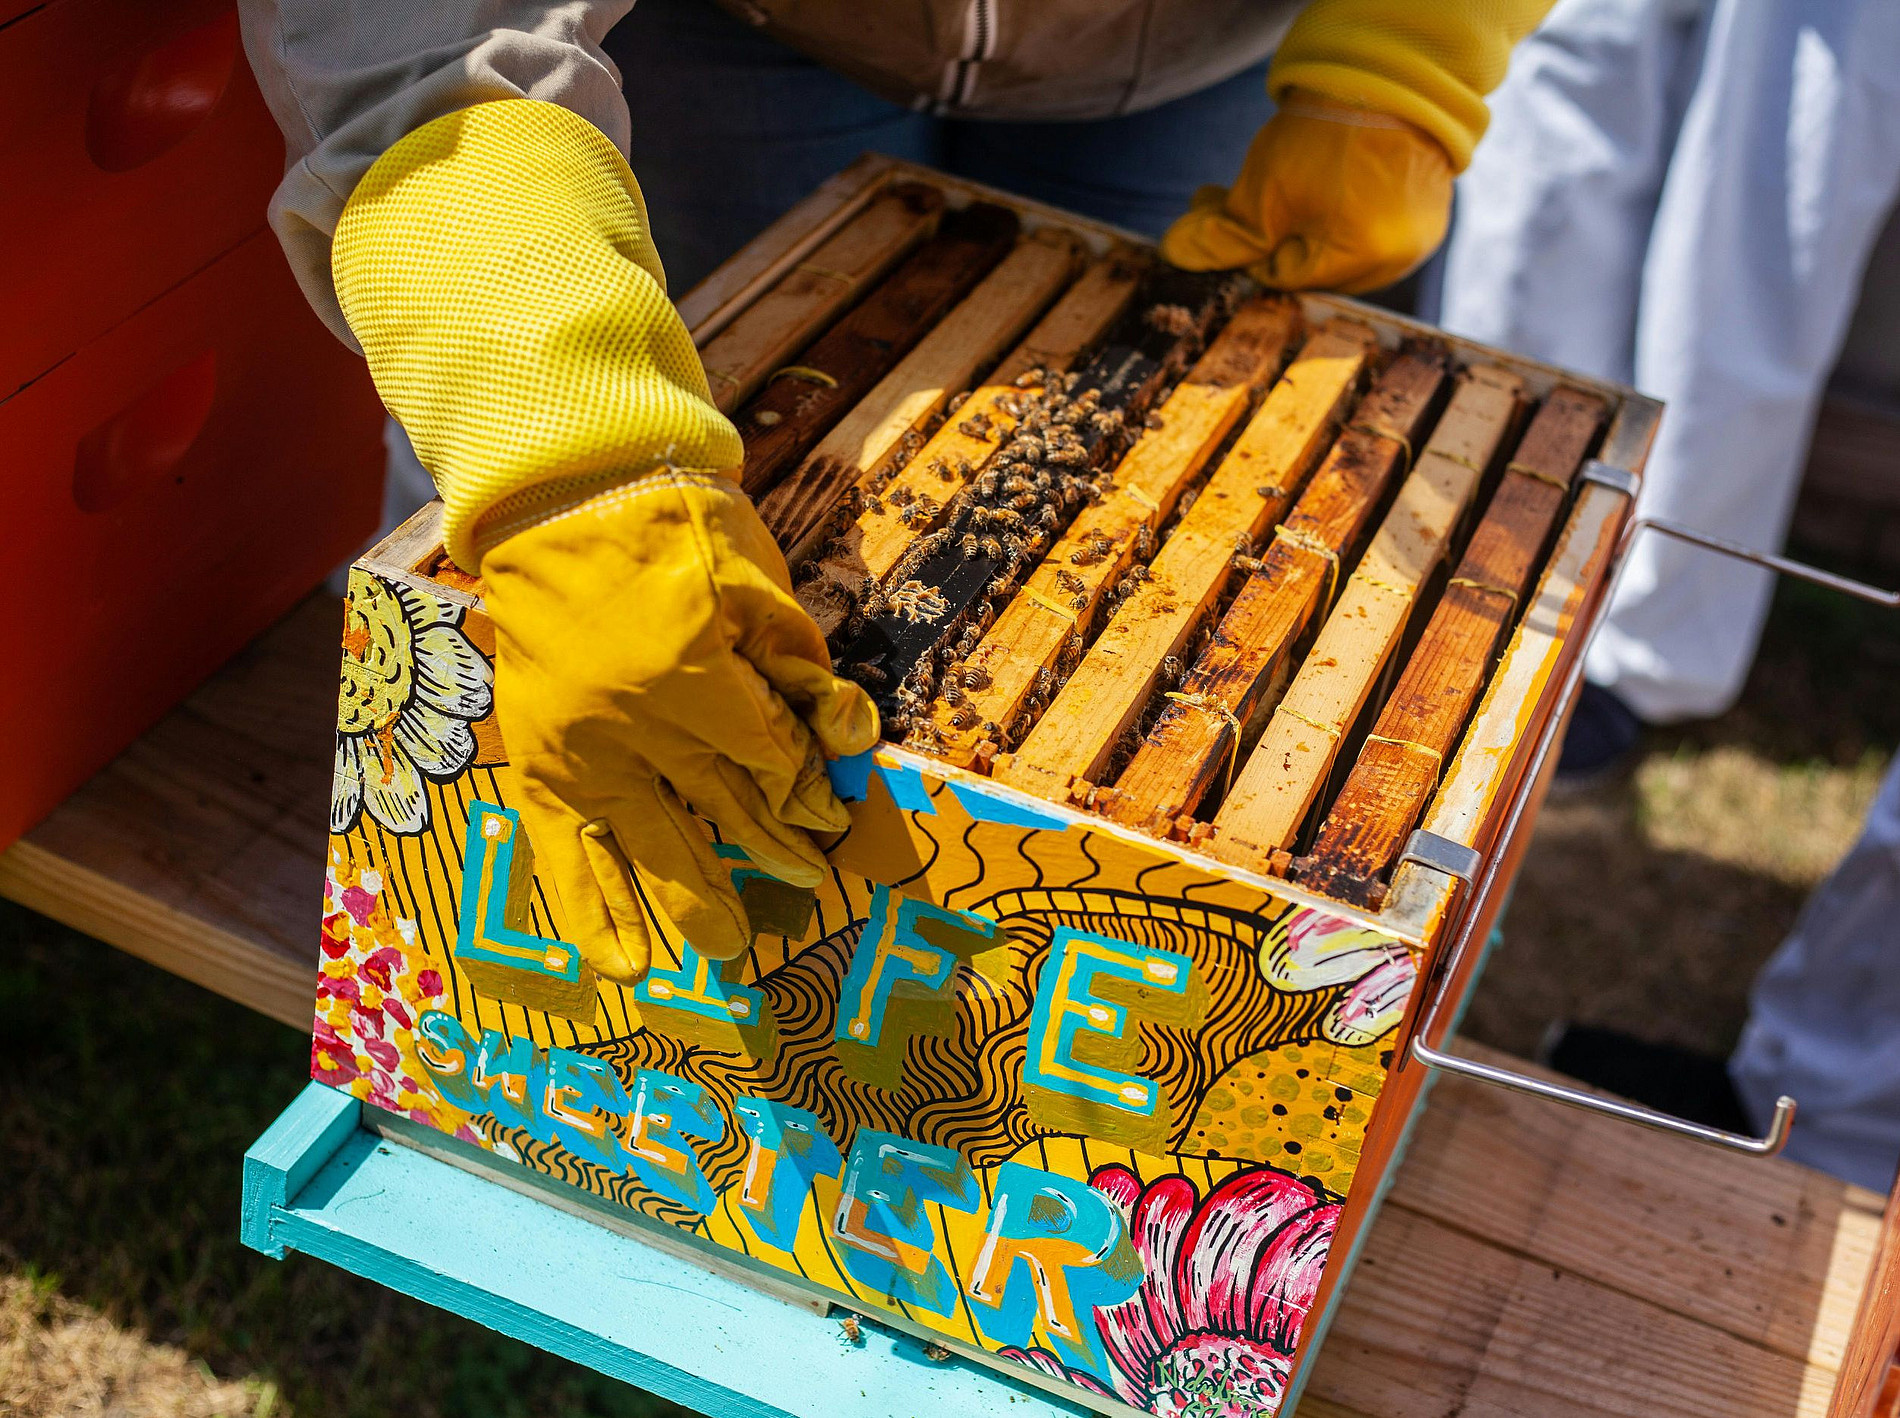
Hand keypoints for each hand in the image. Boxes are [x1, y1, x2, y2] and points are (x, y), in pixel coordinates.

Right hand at [482, 473, 876, 982]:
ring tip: (732, 950)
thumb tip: (846, 738)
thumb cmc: (673, 525)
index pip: (771, 762)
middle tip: (812, 884)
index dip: (807, 792)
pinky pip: (566, 852)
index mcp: (694, 679)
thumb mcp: (758, 582)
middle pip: (726, 811)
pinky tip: (620, 965)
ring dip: (698, 901)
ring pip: (654, 846)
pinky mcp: (542, 761)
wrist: (561, 497)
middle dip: (775, 851)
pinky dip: (592, 910)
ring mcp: (583, 753)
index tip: (832, 819)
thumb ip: (800, 666)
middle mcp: (635, 730)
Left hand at [1161, 91, 1451, 294]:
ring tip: (1280, 184)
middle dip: (1268, 233)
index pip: (1282, 276)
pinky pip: (1371, 226)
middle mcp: (1397, 260)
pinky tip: (1321, 179)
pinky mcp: (1427, 210)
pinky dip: (1339, 209)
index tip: (1219, 213)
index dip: (1246, 247)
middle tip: (1232, 197)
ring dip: (1301, 221)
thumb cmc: (1324, 136)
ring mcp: (1418, 236)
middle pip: (1311, 264)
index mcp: (1361, 261)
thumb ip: (1221, 236)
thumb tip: (1176, 255)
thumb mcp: (1262, 192)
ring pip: (1339, 246)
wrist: (1386, 74)